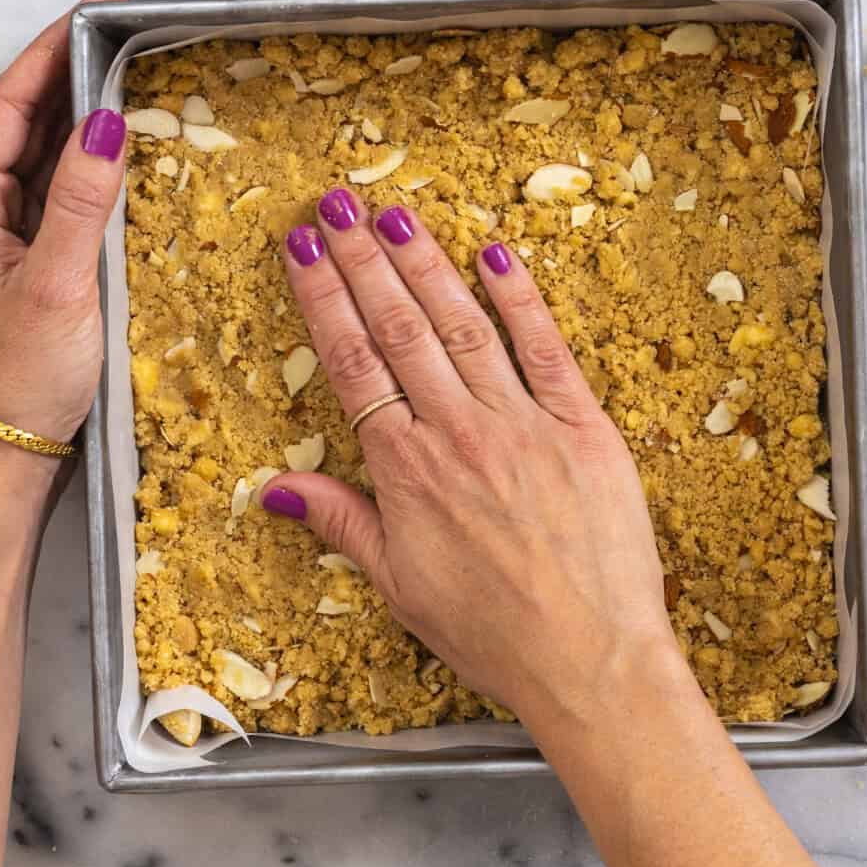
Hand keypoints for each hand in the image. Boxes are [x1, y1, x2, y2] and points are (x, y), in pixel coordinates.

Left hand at [0, 0, 128, 474]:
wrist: (4, 459)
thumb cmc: (17, 382)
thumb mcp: (56, 287)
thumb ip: (80, 202)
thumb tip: (107, 123)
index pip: (5, 106)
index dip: (49, 51)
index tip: (96, 10)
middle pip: (20, 122)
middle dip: (69, 70)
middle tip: (125, 29)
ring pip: (39, 156)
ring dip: (80, 114)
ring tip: (131, 71)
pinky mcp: (27, 263)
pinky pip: (56, 194)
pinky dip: (87, 164)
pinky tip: (121, 149)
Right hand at [260, 191, 681, 726]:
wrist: (590, 660)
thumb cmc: (494, 634)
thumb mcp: (399, 587)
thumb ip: (342, 524)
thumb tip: (276, 488)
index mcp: (406, 472)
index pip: (352, 363)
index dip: (322, 299)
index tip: (300, 249)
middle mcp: (458, 433)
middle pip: (399, 328)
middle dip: (362, 260)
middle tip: (334, 205)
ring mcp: (523, 424)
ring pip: (463, 325)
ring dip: (425, 264)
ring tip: (393, 214)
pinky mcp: (584, 426)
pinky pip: (546, 348)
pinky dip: (520, 298)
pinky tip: (495, 254)